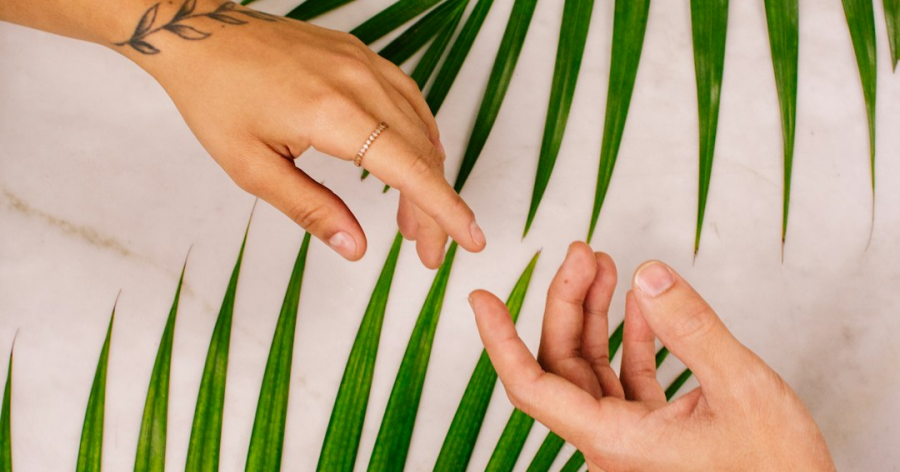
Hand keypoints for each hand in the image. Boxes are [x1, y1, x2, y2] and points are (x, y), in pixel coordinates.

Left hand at [117, 1, 486, 266]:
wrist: (198, 34)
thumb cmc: (216, 98)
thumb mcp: (253, 168)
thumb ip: (311, 209)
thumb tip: (356, 247)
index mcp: (334, 114)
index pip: (410, 170)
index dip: (445, 210)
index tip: (471, 239)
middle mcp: (360, 83)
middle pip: (422, 154)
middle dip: (433, 209)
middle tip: (428, 251)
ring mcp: (364, 63)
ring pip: (420, 126)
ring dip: (427, 176)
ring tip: (413, 219)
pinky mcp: (361, 55)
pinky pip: (409, 98)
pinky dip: (419, 136)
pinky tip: (412, 160)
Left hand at [470, 242, 835, 471]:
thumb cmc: (777, 470)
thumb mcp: (741, 388)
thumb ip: (692, 327)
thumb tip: (649, 276)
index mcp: (615, 441)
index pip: (531, 387)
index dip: (499, 341)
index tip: (481, 299)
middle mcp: (611, 443)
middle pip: (563, 364)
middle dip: (566, 302)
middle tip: (581, 251)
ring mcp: (630, 440)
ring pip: (591, 369)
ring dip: (595, 315)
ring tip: (604, 265)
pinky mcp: (653, 434)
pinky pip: (624, 380)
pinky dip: (629, 339)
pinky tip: (640, 306)